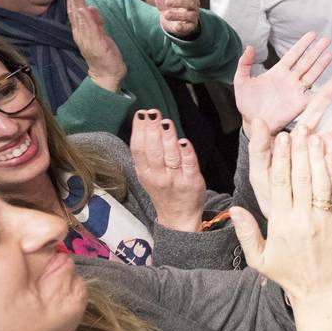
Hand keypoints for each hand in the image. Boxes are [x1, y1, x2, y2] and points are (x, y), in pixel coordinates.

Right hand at [66, 0, 126, 92]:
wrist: (107, 74)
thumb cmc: (103, 54)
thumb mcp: (99, 33)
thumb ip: (95, 21)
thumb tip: (90, 8)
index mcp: (81, 32)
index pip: (75, 13)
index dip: (73, 0)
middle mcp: (81, 35)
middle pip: (75, 13)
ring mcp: (88, 39)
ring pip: (81, 18)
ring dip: (78, 4)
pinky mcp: (96, 44)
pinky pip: (90, 28)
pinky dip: (87, 18)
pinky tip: (85, 8)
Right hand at [130, 110, 206, 230]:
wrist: (179, 217)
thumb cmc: (163, 191)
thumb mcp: (147, 175)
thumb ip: (145, 154)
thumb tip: (144, 124)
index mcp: (145, 173)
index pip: (139, 149)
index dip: (138, 131)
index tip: (140, 114)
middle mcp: (158, 177)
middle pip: (153, 150)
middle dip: (152, 130)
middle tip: (152, 113)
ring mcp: (176, 180)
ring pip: (170, 156)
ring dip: (168, 138)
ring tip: (166, 122)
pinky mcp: (192, 181)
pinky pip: (190, 164)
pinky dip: (186, 152)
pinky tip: (183, 141)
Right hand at [230, 128, 331, 330]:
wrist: (321, 291)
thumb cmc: (288, 274)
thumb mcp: (260, 258)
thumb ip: (247, 233)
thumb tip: (234, 210)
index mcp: (283, 224)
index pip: (281, 184)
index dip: (281, 159)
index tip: (281, 139)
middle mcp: (304, 218)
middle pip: (301, 176)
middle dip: (299, 150)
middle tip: (298, 128)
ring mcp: (324, 218)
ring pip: (321, 180)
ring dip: (317, 156)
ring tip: (315, 135)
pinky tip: (330, 156)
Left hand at [234, 33, 331, 134]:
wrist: (253, 123)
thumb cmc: (247, 103)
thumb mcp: (241, 81)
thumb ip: (245, 63)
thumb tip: (249, 47)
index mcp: (278, 72)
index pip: (293, 54)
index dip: (303, 44)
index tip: (312, 34)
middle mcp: (290, 80)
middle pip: (306, 62)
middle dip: (316, 51)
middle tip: (327, 40)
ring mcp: (296, 91)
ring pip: (312, 75)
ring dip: (321, 65)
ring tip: (330, 54)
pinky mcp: (299, 104)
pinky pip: (313, 96)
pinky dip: (323, 91)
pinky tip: (331, 84)